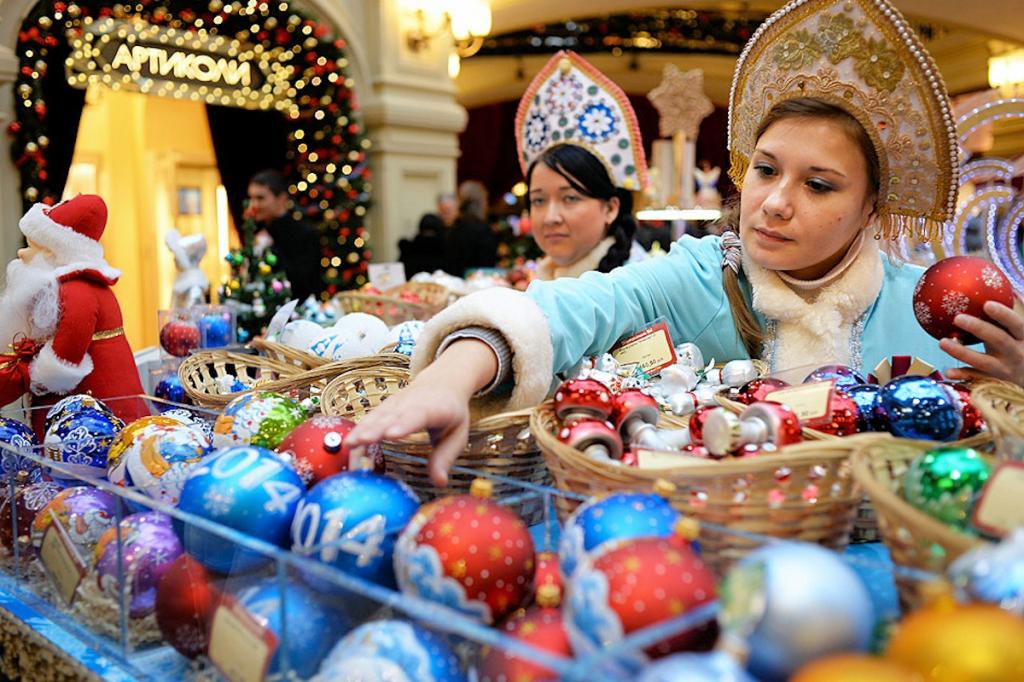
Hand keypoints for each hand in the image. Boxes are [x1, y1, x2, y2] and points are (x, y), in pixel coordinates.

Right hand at [344, 339, 498, 486]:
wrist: (443, 382)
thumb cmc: (451, 412)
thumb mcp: (457, 434)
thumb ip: (445, 458)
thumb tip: (439, 483)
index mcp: (434, 408)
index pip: (418, 415)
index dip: (404, 424)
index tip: (391, 434)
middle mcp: (412, 402)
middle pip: (392, 416)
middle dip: (376, 429)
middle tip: (362, 441)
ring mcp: (396, 402)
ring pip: (378, 415)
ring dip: (363, 429)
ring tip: (350, 444)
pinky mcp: (386, 406)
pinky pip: (371, 417)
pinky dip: (359, 428)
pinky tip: (349, 441)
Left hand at [941, 300, 1023, 385]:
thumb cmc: (1018, 348)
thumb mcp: (1019, 333)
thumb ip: (1008, 318)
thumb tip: (1004, 288)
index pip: (1016, 324)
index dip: (1003, 314)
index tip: (987, 304)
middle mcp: (1017, 353)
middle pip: (999, 340)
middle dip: (978, 328)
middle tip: (957, 317)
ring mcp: (1006, 370)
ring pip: (984, 362)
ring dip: (962, 352)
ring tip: (941, 341)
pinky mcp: (995, 383)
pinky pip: (977, 380)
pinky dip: (963, 375)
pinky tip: (948, 371)